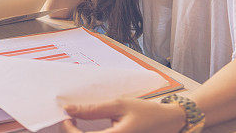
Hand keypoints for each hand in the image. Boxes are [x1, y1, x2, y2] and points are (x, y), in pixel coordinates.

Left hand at [61, 98, 185, 132]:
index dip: (68, 128)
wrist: (168, 123)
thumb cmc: (147, 113)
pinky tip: (90, 129)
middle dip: (72, 132)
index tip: (67, 116)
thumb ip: (93, 109)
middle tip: (71, 118)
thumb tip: (70, 109)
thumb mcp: (120, 105)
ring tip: (79, 123)